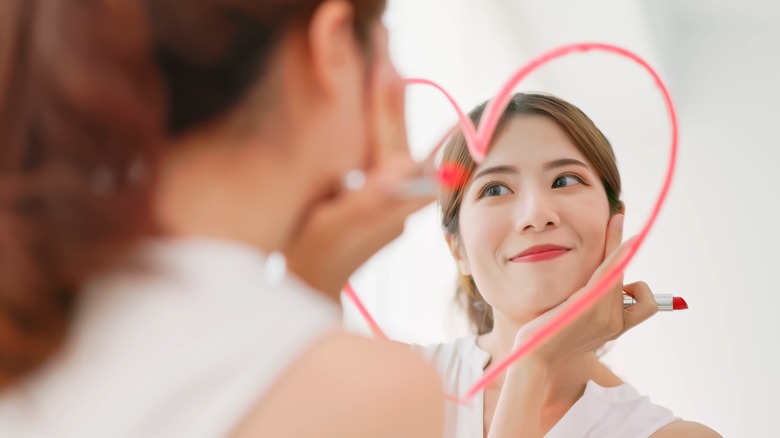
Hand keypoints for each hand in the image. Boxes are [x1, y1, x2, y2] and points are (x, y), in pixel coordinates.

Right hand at [284, 24, 434, 297]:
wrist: (309, 290)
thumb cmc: (314, 260)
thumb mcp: (337, 229)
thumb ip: (374, 199)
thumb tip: (408, 169)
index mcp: (390, 194)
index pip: (392, 135)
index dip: (387, 95)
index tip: (384, 57)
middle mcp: (397, 193)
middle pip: (398, 131)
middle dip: (391, 88)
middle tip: (385, 44)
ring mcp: (388, 195)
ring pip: (390, 138)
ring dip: (384, 103)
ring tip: (380, 63)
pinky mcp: (378, 198)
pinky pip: (379, 151)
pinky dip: (373, 124)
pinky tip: (364, 109)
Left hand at [514, 214, 658, 366]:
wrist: (534, 358)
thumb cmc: (549, 340)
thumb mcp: (577, 324)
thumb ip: (590, 306)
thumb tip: (597, 286)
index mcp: (615, 328)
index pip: (643, 301)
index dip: (638, 283)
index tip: (626, 260)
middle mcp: (616, 323)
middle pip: (629, 277)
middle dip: (625, 247)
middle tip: (618, 216)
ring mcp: (605, 316)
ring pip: (619, 270)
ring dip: (619, 241)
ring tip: (617, 215)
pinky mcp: (589, 306)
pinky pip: (609, 273)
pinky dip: (616, 252)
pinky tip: (619, 235)